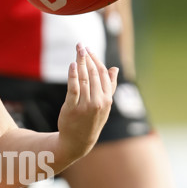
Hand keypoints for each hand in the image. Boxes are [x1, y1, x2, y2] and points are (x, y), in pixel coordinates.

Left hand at [56, 44, 117, 162]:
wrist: (78, 141)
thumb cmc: (91, 121)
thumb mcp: (104, 105)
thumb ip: (110, 87)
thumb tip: (114, 68)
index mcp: (107, 99)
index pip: (103, 74)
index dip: (95, 60)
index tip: (88, 49)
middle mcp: (98, 102)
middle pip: (93, 74)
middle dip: (86, 57)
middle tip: (80, 45)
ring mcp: (85, 106)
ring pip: (83, 79)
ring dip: (79, 63)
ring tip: (76, 51)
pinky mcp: (72, 109)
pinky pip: (73, 89)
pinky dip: (72, 75)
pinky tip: (71, 65)